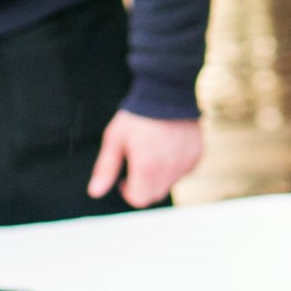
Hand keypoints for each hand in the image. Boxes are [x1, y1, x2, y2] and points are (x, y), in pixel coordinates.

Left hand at [88, 109, 202, 208]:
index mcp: (146, 167)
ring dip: (159, 176)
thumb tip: (95, 192)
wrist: (167, 91)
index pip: (139, 199)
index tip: (124, 180)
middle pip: (154, 196)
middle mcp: (168, 169)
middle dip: (143, 186)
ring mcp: (185, 163)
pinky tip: (168, 147)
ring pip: (169, 184)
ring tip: (153, 151)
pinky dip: (175, 166)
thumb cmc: (138, 115)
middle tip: (138, 164)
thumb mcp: (115, 139)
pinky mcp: (196, 157)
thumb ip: (105, 168)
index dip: (128, 192)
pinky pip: (183, 171)